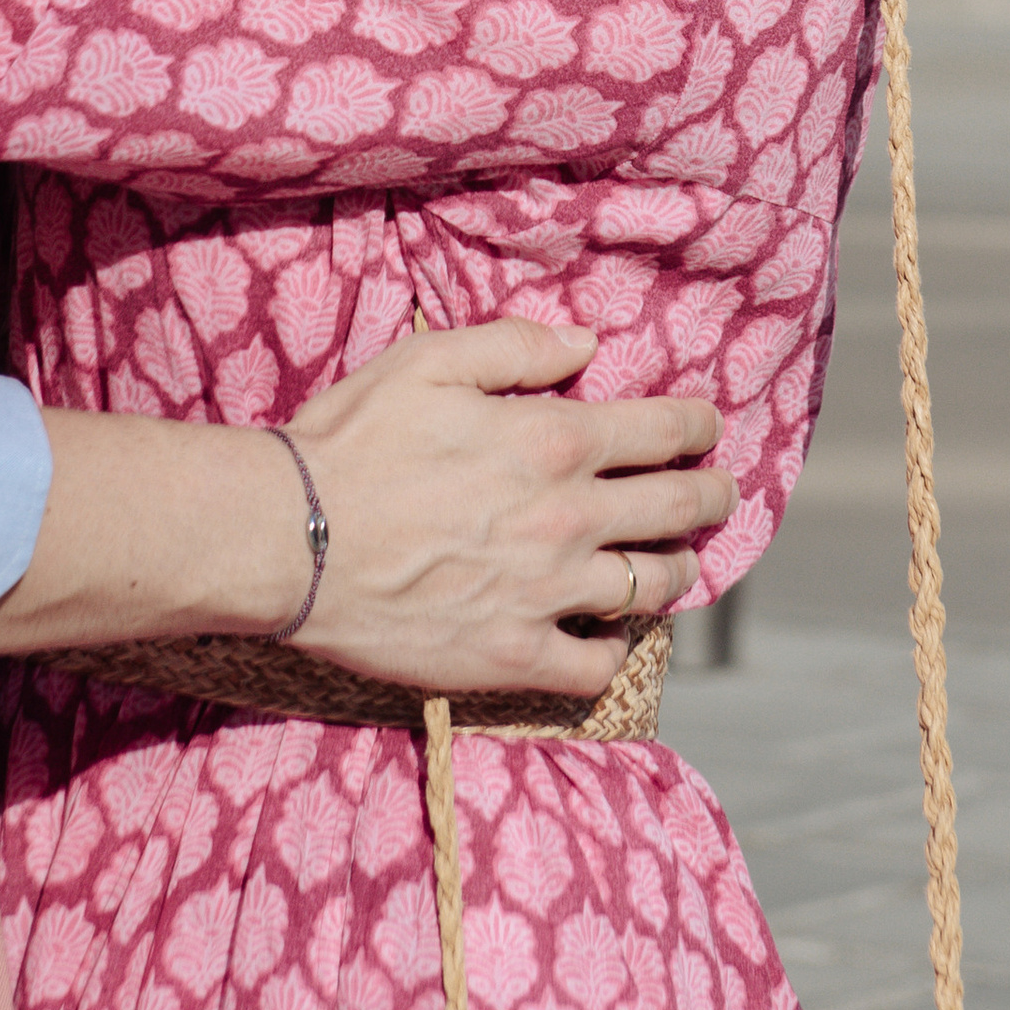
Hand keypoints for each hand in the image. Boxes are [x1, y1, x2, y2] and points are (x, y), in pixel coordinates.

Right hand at [287, 319, 734, 699]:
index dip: (698, 427)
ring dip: (679, 571)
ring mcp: (546, 594)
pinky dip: (616, 648)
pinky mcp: (514, 657)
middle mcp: (568, 519)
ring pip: (654, 587)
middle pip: (678, 511)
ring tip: (679, 563)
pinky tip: (611, 633)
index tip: (708, 428)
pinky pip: (597, 664)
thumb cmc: (354, 440)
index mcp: (553, 440)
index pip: (663, 433)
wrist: (290, 539)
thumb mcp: (431, 361)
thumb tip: (589, 344)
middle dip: (712, 496)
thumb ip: (518, 346)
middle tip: (719, 493)